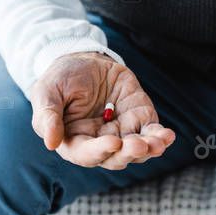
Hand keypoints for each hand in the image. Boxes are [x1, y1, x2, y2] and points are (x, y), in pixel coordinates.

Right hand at [30, 51, 175, 168]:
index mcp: (75, 141)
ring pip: (136, 149)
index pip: (87, 154)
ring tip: (159, 142)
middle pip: (116, 156)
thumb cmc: (61, 78)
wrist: (83, 58)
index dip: (100, 151)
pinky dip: (160, 135)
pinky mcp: (137, 116)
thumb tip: (50, 142)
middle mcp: (99, 141)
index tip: (113, 142)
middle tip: (140, 145)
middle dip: (129, 152)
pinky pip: (150, 130)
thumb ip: (48, 116)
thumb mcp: (48, 91)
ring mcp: (121, 129)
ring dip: (149, 148)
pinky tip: (167, 136)